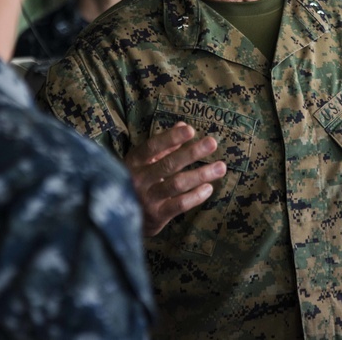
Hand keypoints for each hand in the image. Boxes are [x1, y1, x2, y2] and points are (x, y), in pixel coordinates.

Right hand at [124, 121, 226, 236]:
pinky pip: (180, 205)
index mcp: (134, 162)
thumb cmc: (137, 181)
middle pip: (168, 164)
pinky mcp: (157, 216)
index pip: (152, 147)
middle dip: (192, 153)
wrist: (121, 217)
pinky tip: (209, 188)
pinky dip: (196, 196)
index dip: (171, 138)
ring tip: (221, 167)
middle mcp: (138, 179)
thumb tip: (183, 125)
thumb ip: (164, 144)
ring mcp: (147, 199)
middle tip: (212, 142)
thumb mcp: (144, 161)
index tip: (190, 130)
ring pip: (177, 184)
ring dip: (201, 174)